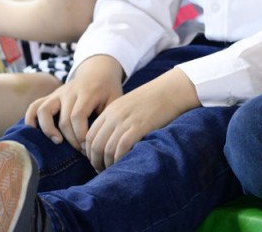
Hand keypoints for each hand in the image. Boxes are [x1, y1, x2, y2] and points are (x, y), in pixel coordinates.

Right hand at [25, 55, 123, 150]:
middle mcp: (69, 91)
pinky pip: (34, 106)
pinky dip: (30, 120)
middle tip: (81, 150)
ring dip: (48, 130)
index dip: (80, 134)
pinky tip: (35, 133)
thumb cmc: (108, 90)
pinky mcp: (50, 96)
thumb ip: (109, 116)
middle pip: (63, 119)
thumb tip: (102, 140)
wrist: (99, 72)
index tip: (88, 146)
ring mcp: (57, 93)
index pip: (77, 115)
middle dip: (71, 139)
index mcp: (87, 92)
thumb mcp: (115, 100)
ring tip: (58, 142)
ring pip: (44, 110)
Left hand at [84, 69, 198, 170]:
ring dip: (107, 164)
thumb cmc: (153, 100)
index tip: (96, 161)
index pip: (90, 135)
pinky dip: (119, 159)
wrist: (171, 89)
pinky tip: (122, 164)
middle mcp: (114, 116)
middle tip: (102, 170)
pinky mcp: (139, 127)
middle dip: (95, 161)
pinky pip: (121, 148)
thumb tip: (110, 141)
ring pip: (107, 149)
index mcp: (110, 110)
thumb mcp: (129, 106)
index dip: (89, 152)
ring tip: (112, 171)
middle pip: (95, 144)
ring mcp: (126, 121)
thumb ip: (117, 120)